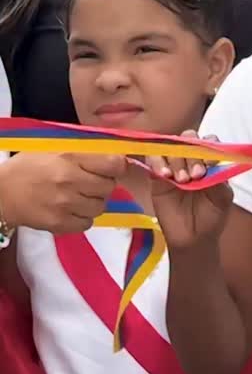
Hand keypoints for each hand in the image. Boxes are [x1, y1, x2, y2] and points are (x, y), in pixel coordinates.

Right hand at [0, 152, 126, 232]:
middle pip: (109, 187)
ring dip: (93, 201)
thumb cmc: (27, 167)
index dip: (117, 166)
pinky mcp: (60, 225)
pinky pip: (87, 223)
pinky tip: (71, 210)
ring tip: (78, 196)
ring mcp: (66, 205)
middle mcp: (71, 182)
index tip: (113, 168)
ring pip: (100, 207)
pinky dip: (83, 218)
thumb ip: (81, 152)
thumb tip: (113, 156)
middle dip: (103, 184)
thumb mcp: (52, 148)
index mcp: (69, 158)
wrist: (0, 193)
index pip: (113, 164)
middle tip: (90, 182)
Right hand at [148, 131, 231, 250]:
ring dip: (176, 159)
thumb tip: (213, 162)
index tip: (210, 163)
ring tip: (182, 180)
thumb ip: (220, 179)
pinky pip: (153, 159)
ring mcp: (173, 166)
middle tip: (196, 175)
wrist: (193, 239)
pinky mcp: (156, 176)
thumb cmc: (211, 216)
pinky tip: (165, 175)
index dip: (209, 147)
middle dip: (193, 154)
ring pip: (170, 147)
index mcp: (210, 162)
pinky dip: (157, 162)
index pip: (209, 142)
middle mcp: (191, 159)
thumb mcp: (222, 199)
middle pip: (188, 140)